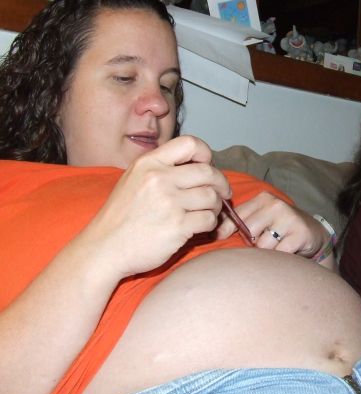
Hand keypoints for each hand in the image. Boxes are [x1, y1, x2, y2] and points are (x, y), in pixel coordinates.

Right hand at [80, 136, 230, 277]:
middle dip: (221, 184)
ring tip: (209, 212)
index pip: (190, 144)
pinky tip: (202, 227)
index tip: (208, 166)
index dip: (206, 153)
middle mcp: (159, 179)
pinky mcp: (177, 227)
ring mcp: (169, 203)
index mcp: (148, 163)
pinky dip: (211, 224)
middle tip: (223, 193)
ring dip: (216, 206)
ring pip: (212, 197)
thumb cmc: (121, 217)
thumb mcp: (133, 179)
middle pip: (208, 172)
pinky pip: (209, 220)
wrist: (104, 249)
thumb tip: (199, 166)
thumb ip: (161, 169)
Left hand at [216, 190, 328, 256]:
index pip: (236, 216)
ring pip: (263, 245)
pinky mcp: (300, 234)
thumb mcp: (261, 219)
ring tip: (278, 246)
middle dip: (252, 243)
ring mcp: (289, 218)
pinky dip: (280, 257)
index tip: (222, 238)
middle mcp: (276, 205)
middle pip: (248, 232)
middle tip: (263, 242)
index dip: (227, 230)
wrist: (314, 235)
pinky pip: (278, 253)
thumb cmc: (280, 229)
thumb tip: (215, 231)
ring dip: (268, 251)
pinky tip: (287, 251)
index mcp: (263, 198)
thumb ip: (240, 222)